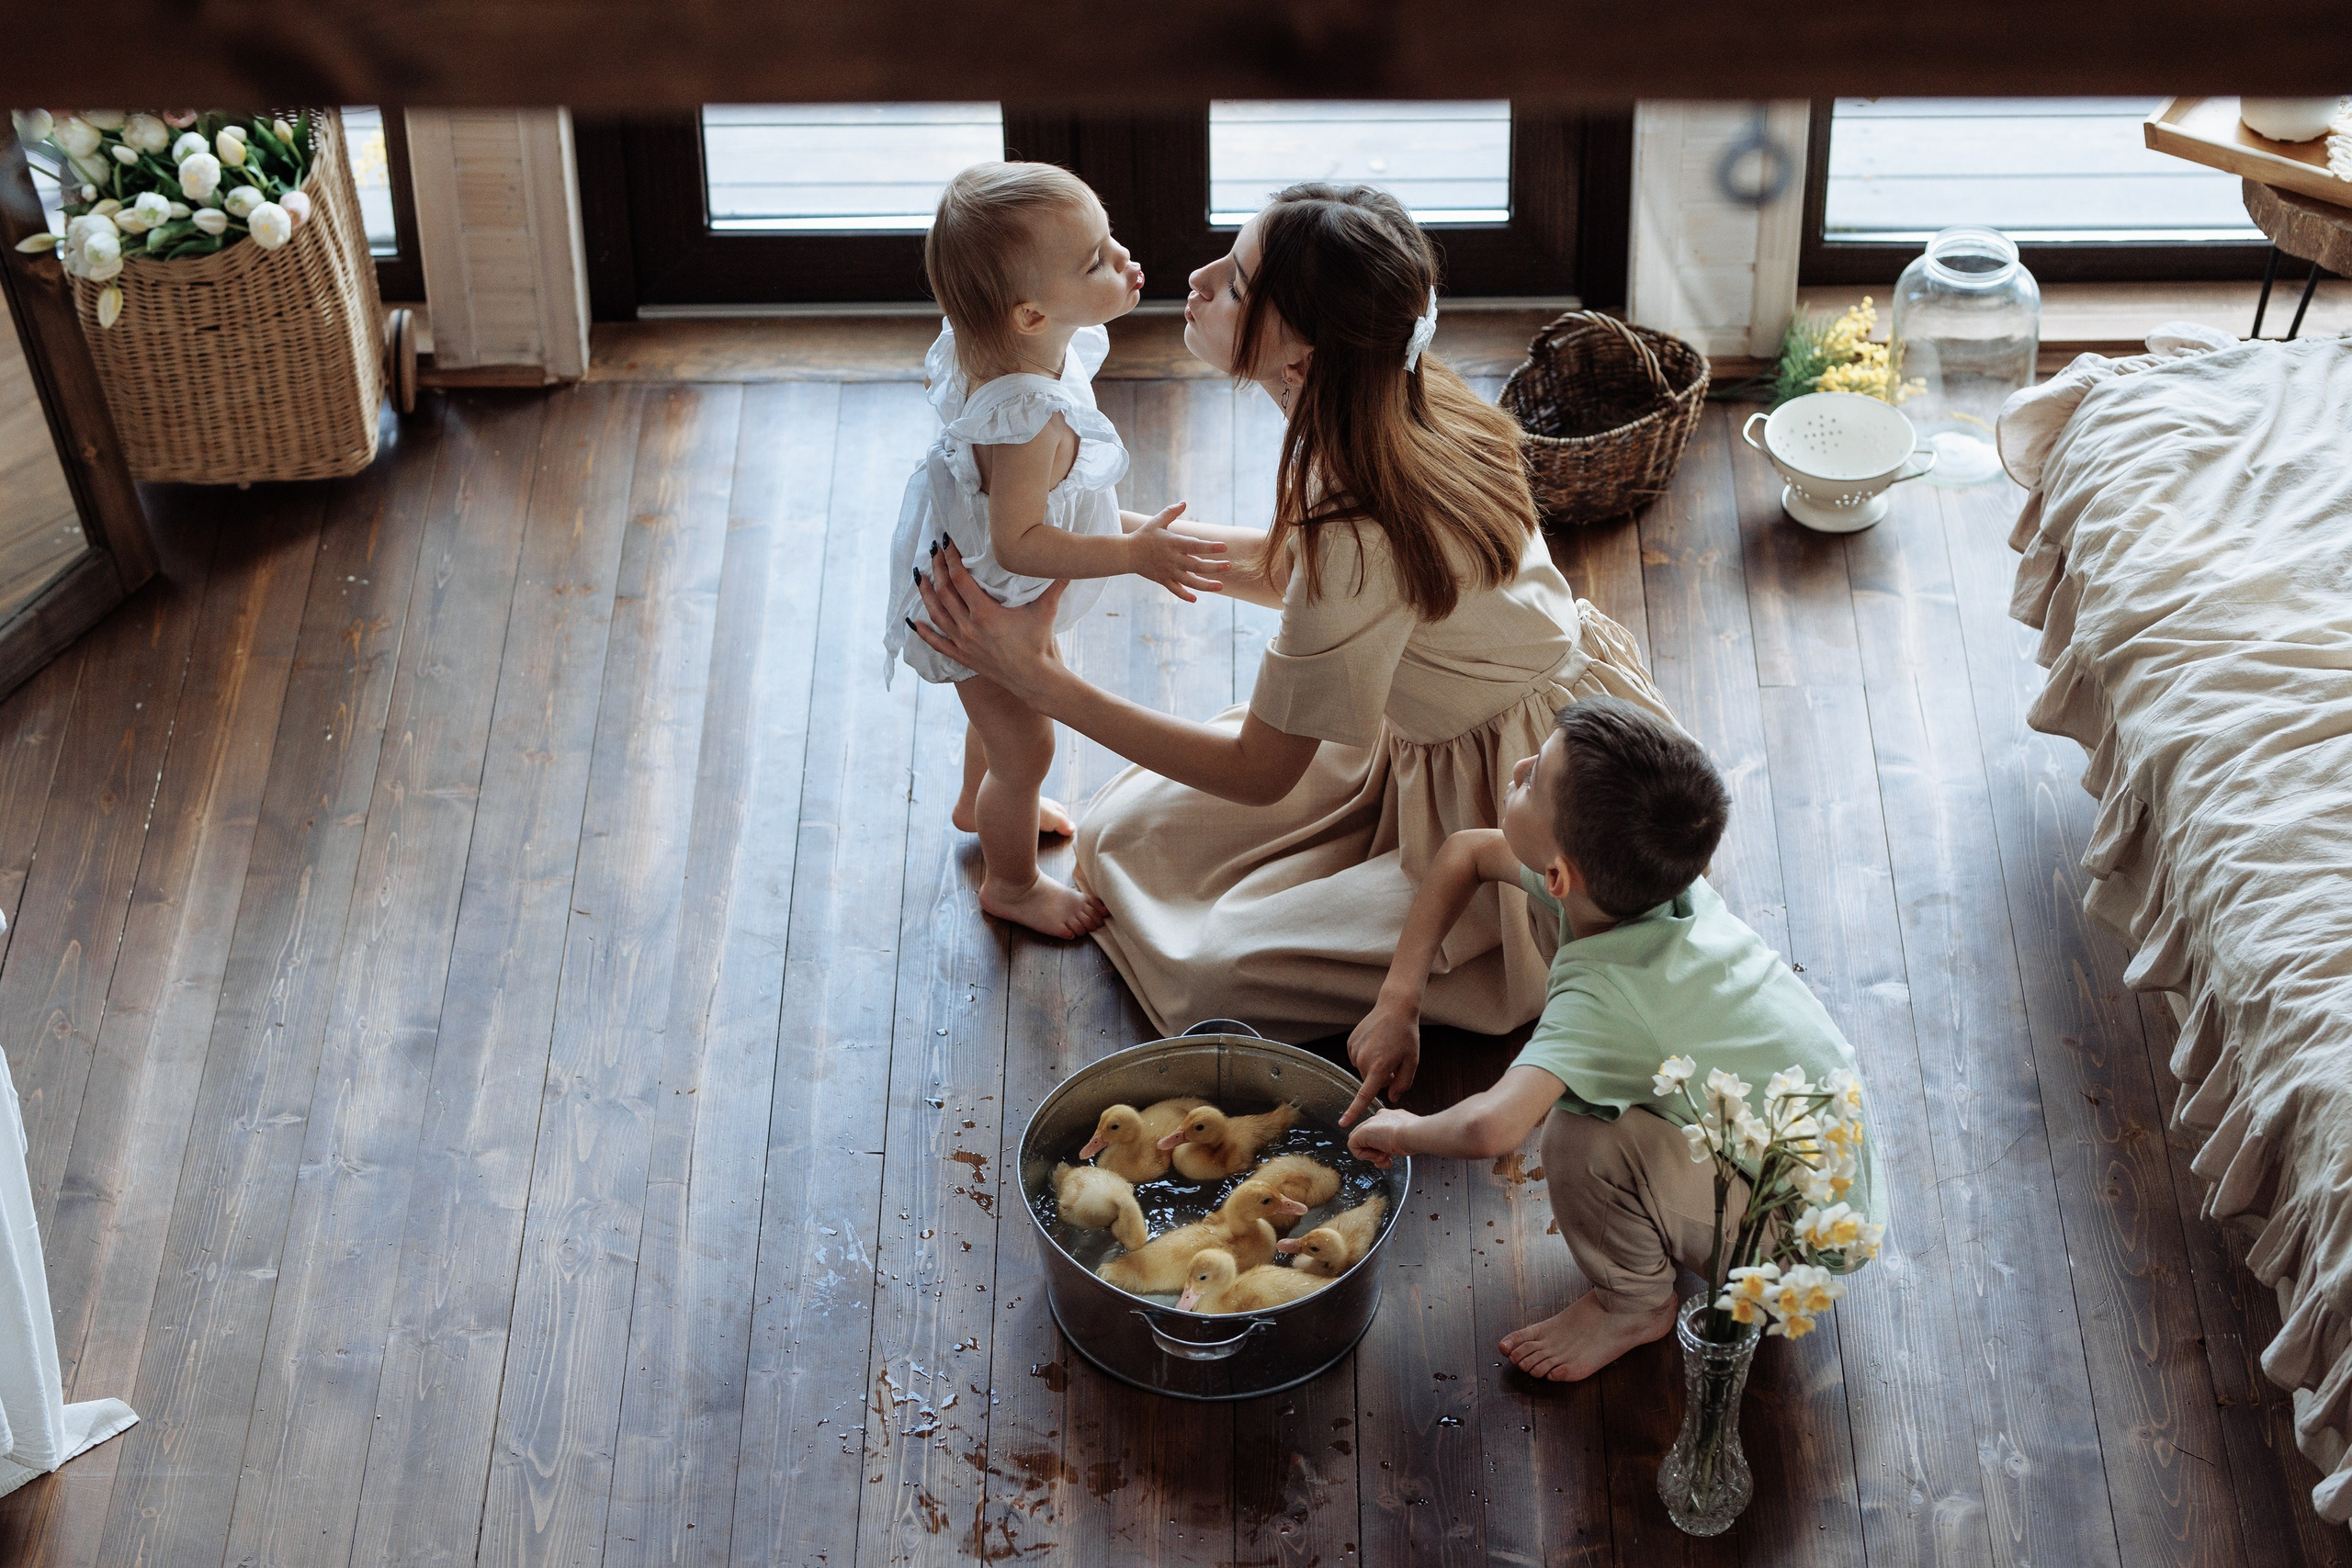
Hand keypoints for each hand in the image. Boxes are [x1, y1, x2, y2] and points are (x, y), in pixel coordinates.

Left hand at [912, 548, 1064, 700]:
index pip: (959, 579)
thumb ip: (1054, 584)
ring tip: (921, 576)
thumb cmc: (1040, 644)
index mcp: (985, 613)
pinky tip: (914, 622)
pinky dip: (924, 632)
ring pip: (936, 614)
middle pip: (944, 592)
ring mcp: (964, 643)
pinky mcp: (963, 657)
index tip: (946, 543)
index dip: (951, 558)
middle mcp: (969, 627)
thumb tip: (1067, 562)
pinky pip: (937, 644)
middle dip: (937, 569)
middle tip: (933, 552)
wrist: (1036, 679)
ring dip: (926, 594)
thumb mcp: (1046, 610)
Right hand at [1124, 503, 1224, 601]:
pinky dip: (1184, 595)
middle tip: (1229, 566)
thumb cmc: (1144, 535)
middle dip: (1214, 567)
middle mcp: (1172, 559)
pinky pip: (1175, 590)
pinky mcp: (1163, 580)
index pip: (1195, 545)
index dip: (1210, 547)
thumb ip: (1171, 512)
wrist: (1126, 553)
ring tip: (1221, 586)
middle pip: (1196, 565)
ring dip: (1206, 585)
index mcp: (1173, 543)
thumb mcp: (1157, 521)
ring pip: (1189, 581)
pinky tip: (1195, 599)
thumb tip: (1184, 503)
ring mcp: (1168, 571)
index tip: (1224, 547)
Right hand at [1339, 996, 1421, 1126]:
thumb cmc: (1406, 1035)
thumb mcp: (1412, 1061)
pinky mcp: (1350, 1043)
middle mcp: (1363, 1060)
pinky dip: (1367, 1055)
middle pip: (1369, 1081)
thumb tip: (1391, 1098)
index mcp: (1379, 1067)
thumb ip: (1402, 1083)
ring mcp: (1355, 1050)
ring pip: (1363, 1069)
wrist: (1395, 1008)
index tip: (1343, 1123)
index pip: (1365, 1095)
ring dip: (1374, 1065)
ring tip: (1386, 1047)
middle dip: (1381, 1077)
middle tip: (1394, 1061)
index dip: (1354, 1111)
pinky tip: (1376, 1042)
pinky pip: (1358, 1058)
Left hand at [1347, 1108, 1418, 1169]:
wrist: (1413, 1133)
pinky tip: (1377, 1155)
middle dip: (1376, 1153)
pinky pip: (1353, 1146)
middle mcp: (1378, 1118)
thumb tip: (1388, 1154)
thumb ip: (1395, 1145)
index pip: (1379, 1135)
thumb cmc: (1414, 1137)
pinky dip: (1363, 1156)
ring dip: (1371, 1155)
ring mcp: (1370, 1124)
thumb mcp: (1404, 1141)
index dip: (1382, 1149)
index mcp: (1390, 1118)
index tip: (1390, 1157)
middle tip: (1386, 1158)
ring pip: (1360, 1143)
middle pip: (1368, 1139)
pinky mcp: (1362, 1131)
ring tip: (1383, 1157)